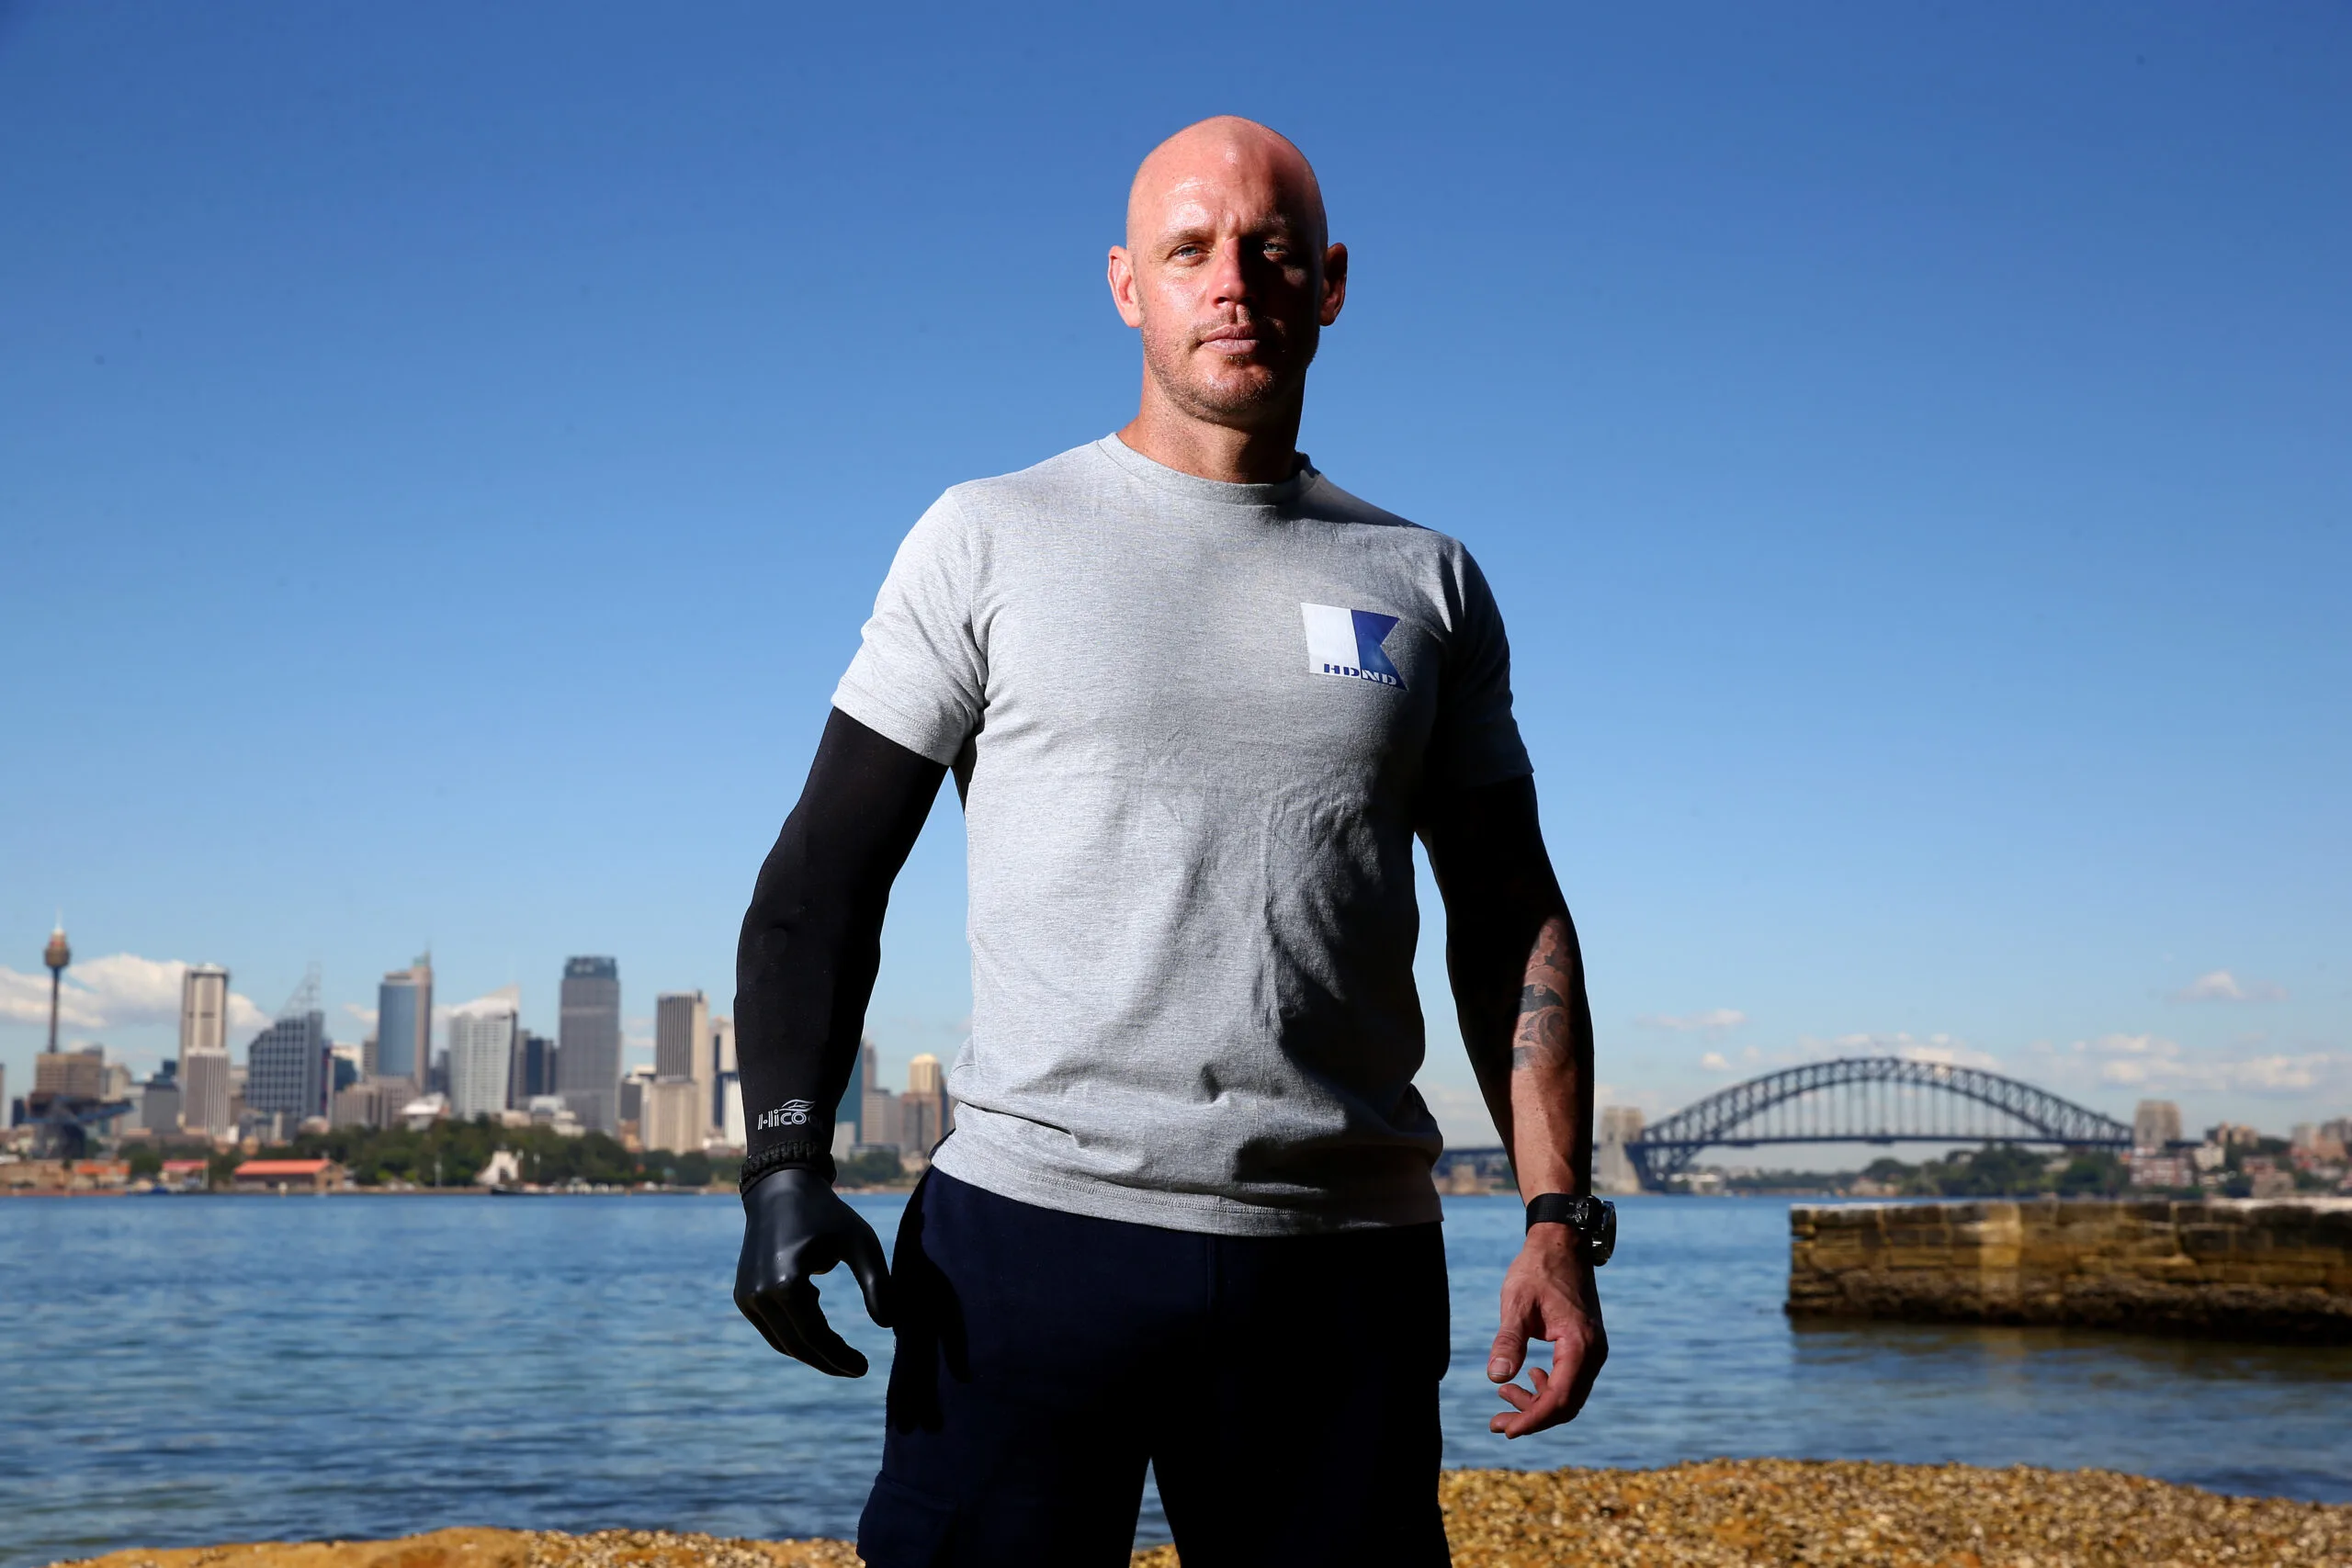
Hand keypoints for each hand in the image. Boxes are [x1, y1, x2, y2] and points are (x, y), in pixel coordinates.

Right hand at [734, 1166, 892, 1375]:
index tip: (864, 1367)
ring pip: (782, 1342)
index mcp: (787, 1283)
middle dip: (828, 1362)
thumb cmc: (827, 1215)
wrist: (780, 1190)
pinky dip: (796, 1336)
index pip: (815, 1336)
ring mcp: (747, 1297)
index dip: (840, 1357)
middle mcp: (760, 1294)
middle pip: (797, 1346)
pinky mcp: (743, 1295)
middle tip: (856, 1369)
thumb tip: (889, 1325)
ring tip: (841, 1354)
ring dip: (812, 1353)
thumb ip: (877, 1283)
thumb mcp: (860, 1242)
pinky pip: (772, 1329)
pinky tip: (819, 1328)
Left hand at [1486, 1225, 1606, 1436]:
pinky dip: (1548, 1388)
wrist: (1562, 1243)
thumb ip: (1508, 1341)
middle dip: (1533, 1417)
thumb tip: (1496, 1379)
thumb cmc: (1537, 1269)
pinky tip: (1526, 1378)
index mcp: (1580, 1345)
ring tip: (1504, 1395)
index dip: (1532, 1419)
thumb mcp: (1516, 1303)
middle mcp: (1594, 1352)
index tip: (1506, 1429)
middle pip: (1567, 1405)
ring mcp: (1594, 1350)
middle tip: (1498, 1423)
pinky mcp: (1587, 1346)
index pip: (1559, 1399)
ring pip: (1570, 1395)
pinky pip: (1571, 1380)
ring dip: (1538, 1403)